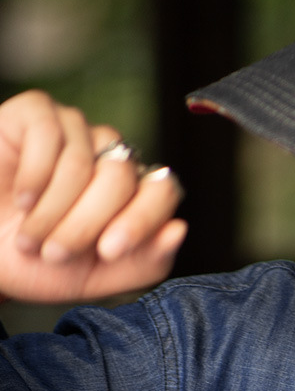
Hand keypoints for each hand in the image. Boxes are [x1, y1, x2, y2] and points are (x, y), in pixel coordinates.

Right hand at [0, 90, 186, 303]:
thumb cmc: (36, 263)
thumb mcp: (97, 278)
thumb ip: (145, 262)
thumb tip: (179, 229)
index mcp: (131, 193)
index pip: (163, 189)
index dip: (141, 220)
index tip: (108, 252)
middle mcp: (108, 155)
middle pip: (121, 178)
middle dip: (85, 224)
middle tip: (55, 254)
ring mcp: (75, 130)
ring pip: (83, 162)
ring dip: (52, 210)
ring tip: (30, 238)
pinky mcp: (37, 112)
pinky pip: (48, 135)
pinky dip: (33, 178)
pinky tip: (18, 200)